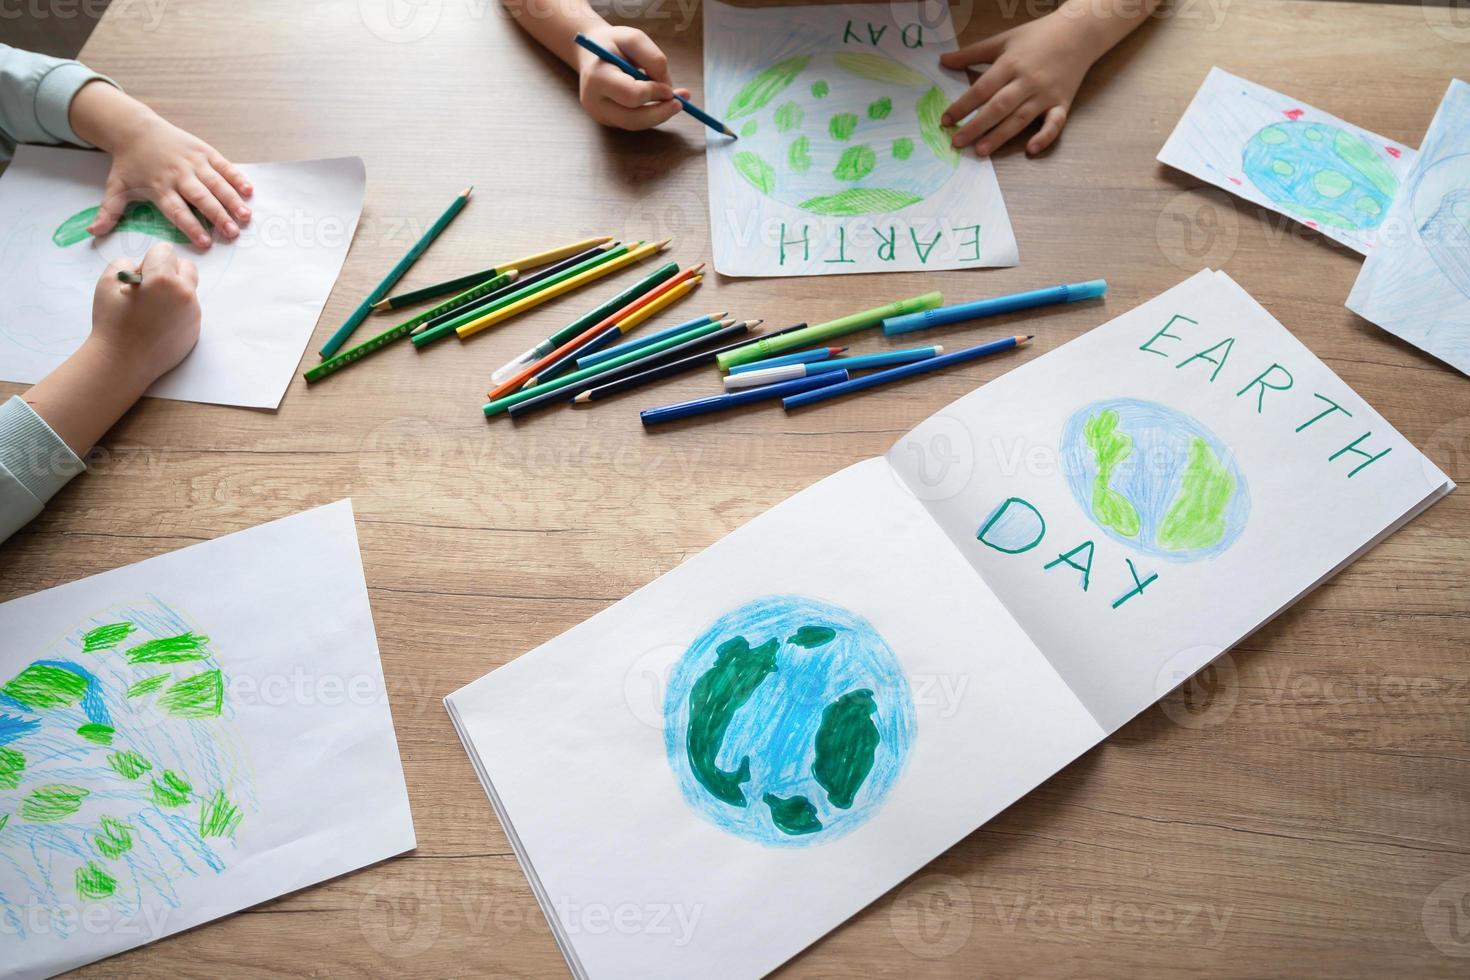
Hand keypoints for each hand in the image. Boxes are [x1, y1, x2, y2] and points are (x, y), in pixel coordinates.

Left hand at [69, 81, 252, 248]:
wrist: (136, 129)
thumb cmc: (129, 163)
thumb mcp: (115, 187)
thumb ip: (108, 212)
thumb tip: (92, 233)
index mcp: (159, 187)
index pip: (177, 211)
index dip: (191, 227)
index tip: (205, 243)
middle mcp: (178, 175)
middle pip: (201, 199)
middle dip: (218, 216)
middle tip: (233, 233)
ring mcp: (194, 162)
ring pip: (216, 184)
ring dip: (232, 200)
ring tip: (246, 216)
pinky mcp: (204, 152)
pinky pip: (224, 166)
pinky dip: (237, 177)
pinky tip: (249, 191)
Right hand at [91, 242, 201, 391]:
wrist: (123, 362)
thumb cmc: (111, 322)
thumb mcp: (107, 283)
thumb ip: (125, 263)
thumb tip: (141, 266)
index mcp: (163, 278)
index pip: (165, 250)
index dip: (149, 260)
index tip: (139, 276)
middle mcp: (184, 293)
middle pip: (186, 266)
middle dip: (169, 270)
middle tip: (149, 287)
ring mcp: (193, 312)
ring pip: (188, 288)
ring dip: (173, 290)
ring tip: (152, 307)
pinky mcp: (196, 329)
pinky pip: (189, 309)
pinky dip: (177, 310)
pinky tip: (159, 322)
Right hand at [574, 26, 689, 130]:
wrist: (592, 54)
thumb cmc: (613, 44)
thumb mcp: (634, 38)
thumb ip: (652, 58)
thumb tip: (667, 87)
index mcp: (597, 78)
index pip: (631, 95)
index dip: (654, 92)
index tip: (670, 88)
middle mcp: (594, 102)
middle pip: (633, 120)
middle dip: (660, 113)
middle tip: (680, 103)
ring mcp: (600, 115)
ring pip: (636, 125)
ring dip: (659, 114)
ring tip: (675, 101)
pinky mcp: (609, 121)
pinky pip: (635, 122)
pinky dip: (652, 114)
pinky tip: (662, 102)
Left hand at [939, 12, 1099, 156]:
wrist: (1077, 33)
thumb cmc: (1037, 37)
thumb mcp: (1002, 40)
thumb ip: (971, 53)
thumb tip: (943, 61)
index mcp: (1010, 64)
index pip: (982, 89)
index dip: (962, 106)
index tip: (945, 120)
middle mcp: (1027, 81)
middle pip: (998, 107)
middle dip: (976, 126)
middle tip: (957, 142)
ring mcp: (1045, 94)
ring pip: (1020, 119)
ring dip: (1000, 136)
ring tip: (981, 151)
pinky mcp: (1062, 103)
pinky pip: (1055, 123)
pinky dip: (1045, 137)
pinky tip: (1030, 150)